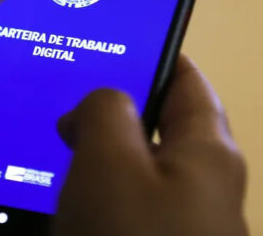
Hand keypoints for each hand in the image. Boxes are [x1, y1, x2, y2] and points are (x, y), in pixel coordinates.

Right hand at [54, 55, 247, 235]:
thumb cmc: (131, 233)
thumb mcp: (110, 160)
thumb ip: (105, 110)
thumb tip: (93, 108)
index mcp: (208, 151)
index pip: (185, 80)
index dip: (148, 56)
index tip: (102, 45)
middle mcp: (203, 182)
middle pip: (155, 125)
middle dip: (108, 108)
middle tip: (62, 98)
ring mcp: (181, 216)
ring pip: (133, 166)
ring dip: (97, 151)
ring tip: (54, 142)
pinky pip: (123, 200)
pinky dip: (95, 188)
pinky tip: (63, 190)